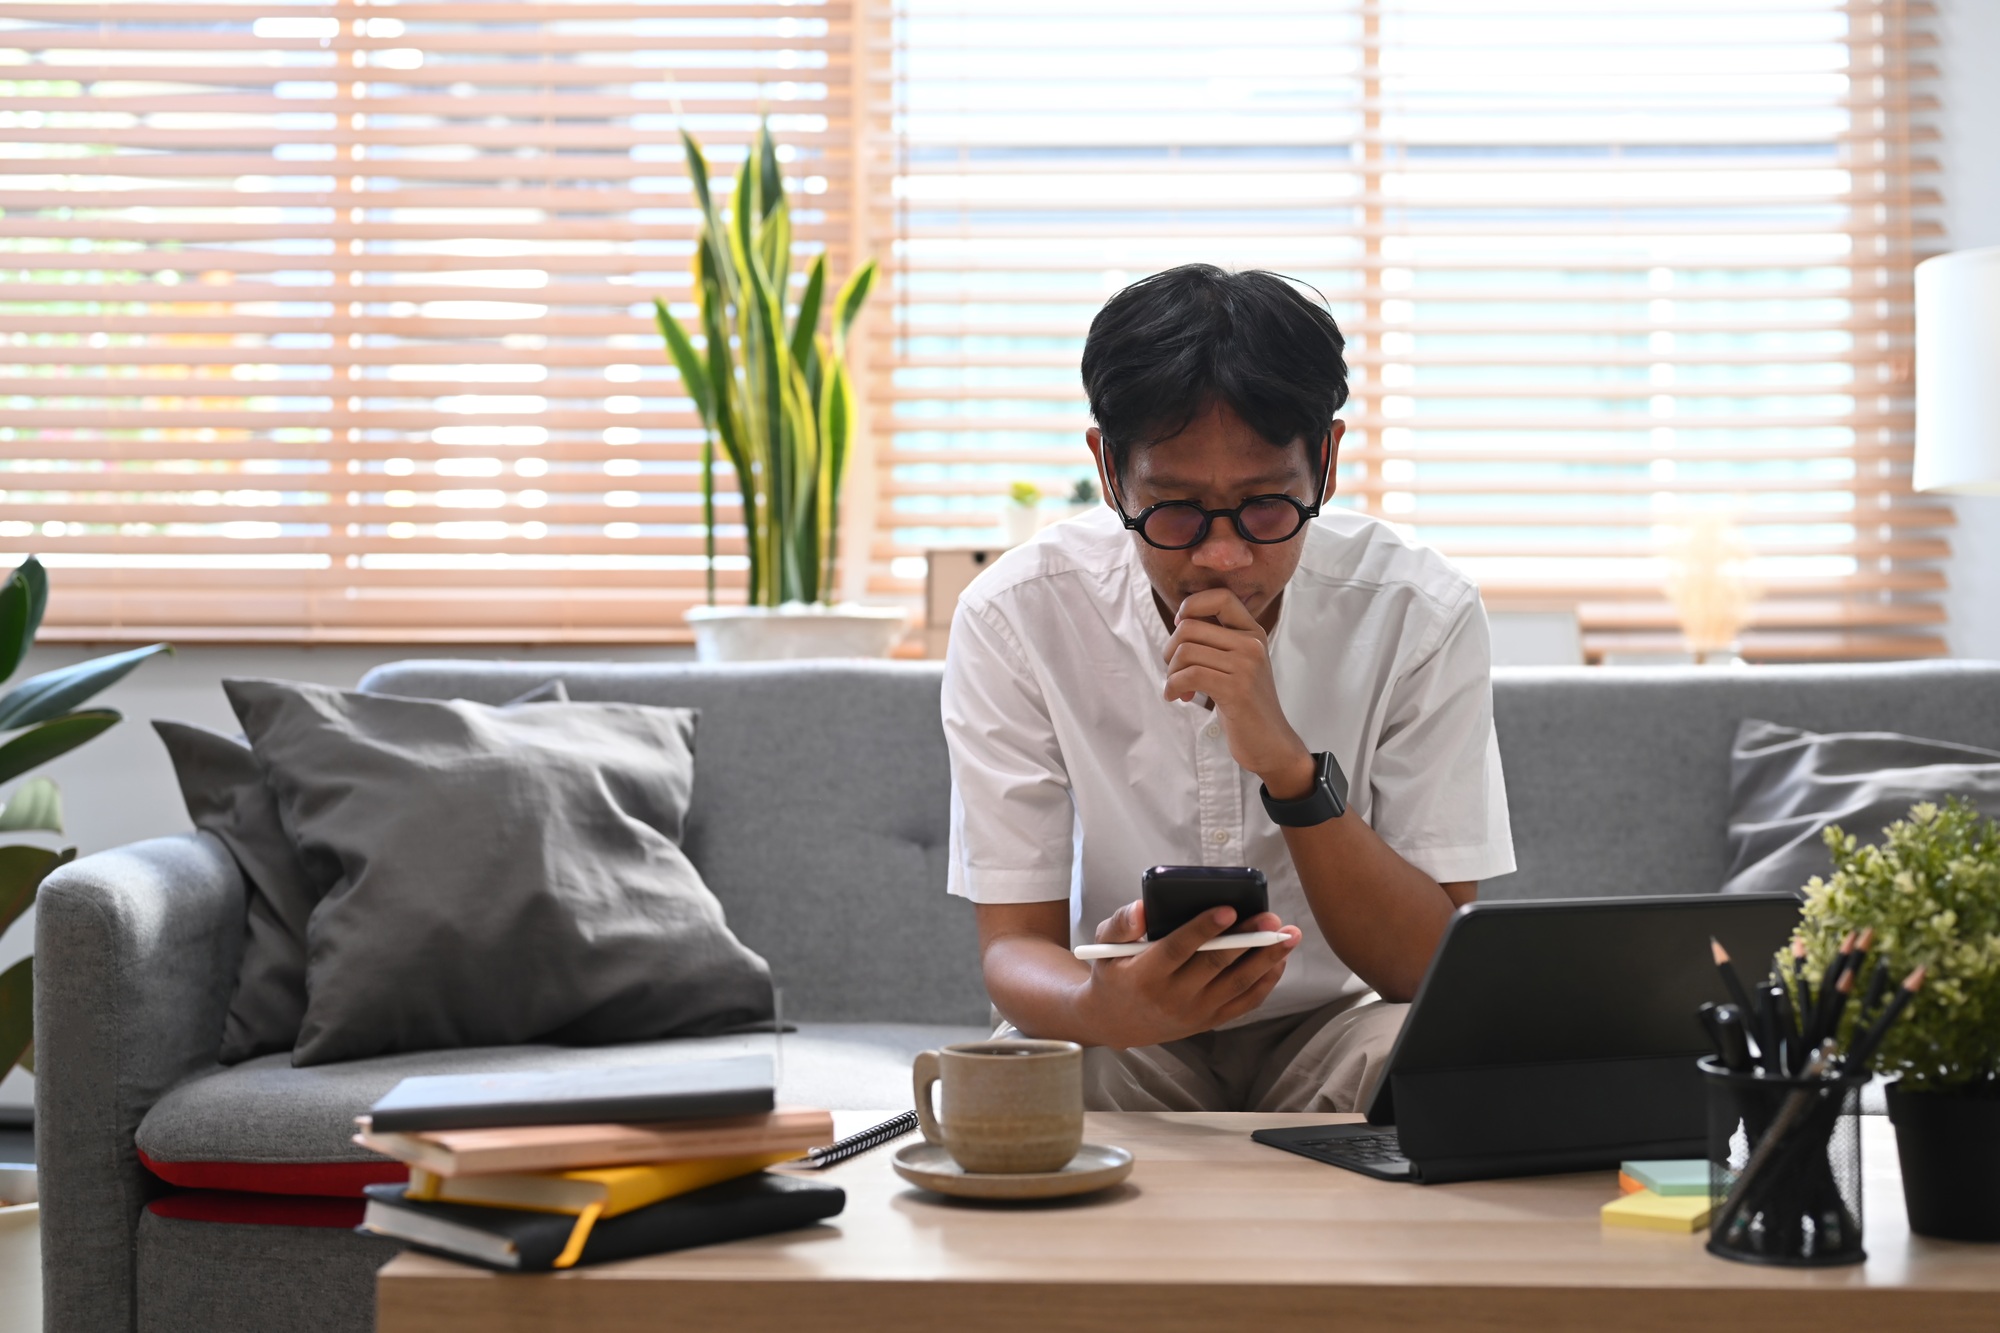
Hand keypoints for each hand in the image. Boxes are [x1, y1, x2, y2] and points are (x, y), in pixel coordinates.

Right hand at [1077, 898, 1300, 1048]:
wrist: (1115, 1021)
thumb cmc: (1114, 972)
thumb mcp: (1104, 946)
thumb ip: (1121, 923)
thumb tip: (1143, 908)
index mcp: (1144, 975)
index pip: (1177, 949)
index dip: (1203, 929)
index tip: (1228, 909)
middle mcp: (1172, 998)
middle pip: (1215, 966)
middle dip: (1247, 940)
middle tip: (1272, 919)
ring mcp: (1194, 1013)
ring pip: (1237, 985)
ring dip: (1266, 959)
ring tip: (1289, 936)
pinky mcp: (1210, 1021)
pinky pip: (1244, 1003)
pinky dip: (1265, 982)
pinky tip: (1279, 960)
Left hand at [1164, 589, 1316, 797]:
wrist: (1270, 742)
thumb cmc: (1245, 704)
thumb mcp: (1238, 664)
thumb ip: (1218, 641)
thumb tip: (1181, 619)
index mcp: (1253, 633)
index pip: (1220, 596)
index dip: (1192, 605)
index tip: (1180, 627)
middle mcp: (1252, 644)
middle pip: (1190, 627)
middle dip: (1170, 650)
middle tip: (1174, 672)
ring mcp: (1246, 666)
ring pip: (1185, 651)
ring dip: (1171, 673)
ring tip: (1178, 688)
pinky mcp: (1236, 689)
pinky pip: (1189, 675)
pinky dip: (1174, 687)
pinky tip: (1177, 697)